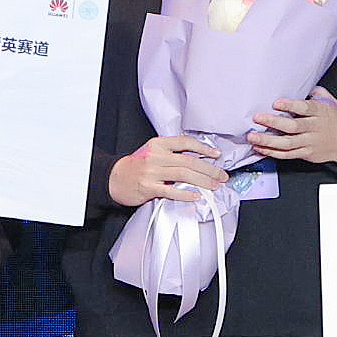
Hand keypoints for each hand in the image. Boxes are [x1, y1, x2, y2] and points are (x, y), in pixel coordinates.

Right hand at [110, 134, 230, 207]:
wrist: (115, 178)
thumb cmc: (137, 166)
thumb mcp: (153, 152)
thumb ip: (172, 153)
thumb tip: (198, 158)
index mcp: (158, 144)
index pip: (185, 142)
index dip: (204, 148)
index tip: (217, 155)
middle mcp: (155, 156)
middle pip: (189, 160)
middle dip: (209, 168)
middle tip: (221, 175)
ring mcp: (151, 172)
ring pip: (183, 174)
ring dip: (203, 180)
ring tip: (214, 185)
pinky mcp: (148, 187)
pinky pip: (171, 190)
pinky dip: (185, 193)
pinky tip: (196, 195)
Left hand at [246, 86, 336, 165]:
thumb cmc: (335, 117)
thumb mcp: (329, 101)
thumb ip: (315, 93)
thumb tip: (299, 82)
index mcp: (320, 112)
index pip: (304, 108)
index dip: (290, 105)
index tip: (276, 102)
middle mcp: (315, 128)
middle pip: (292, 126)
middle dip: (273, 122)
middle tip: (257, 118)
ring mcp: (310, 142)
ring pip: (287, 143)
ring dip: (268, 141)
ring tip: (253, 137)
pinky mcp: (307, 153)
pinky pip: (288, 154)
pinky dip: (273, 152)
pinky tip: (261, 148)